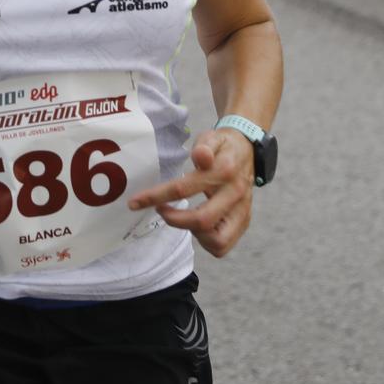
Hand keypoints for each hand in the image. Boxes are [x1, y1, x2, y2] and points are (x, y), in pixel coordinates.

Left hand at [127, 127, 255, 257]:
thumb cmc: (223, 145)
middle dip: (174, 220)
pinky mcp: (244, 222)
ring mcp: (242, 211)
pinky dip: (207, 241)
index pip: (184, 189)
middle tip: (161, 210)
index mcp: (224, 171)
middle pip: (201, 221)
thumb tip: (200, 157)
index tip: (135, 202)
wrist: (248, 150)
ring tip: (183, 218)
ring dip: (194, 234)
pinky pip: (223, 246)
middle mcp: (235, 195)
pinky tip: (197, 226)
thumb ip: (204, 146)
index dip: (156, 197)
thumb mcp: (213, 137)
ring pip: (217, 241)